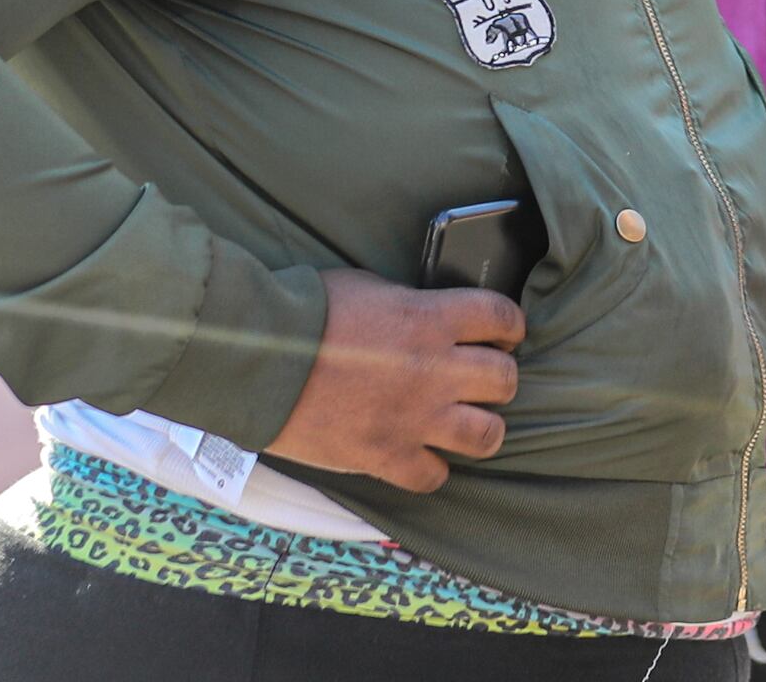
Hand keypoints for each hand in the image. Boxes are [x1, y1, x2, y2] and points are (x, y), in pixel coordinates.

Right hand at [264, 269, 522, 492]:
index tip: (502, 334)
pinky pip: (432, 477)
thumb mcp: (369, 287)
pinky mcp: (384, 456)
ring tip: (463, 422)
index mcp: (431, 318)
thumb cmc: (304, 311)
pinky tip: (418, 456)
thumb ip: (407, 305)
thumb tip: (423, 315)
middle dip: (497, 378)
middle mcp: (434, 370)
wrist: (256, 357)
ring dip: (479, 428)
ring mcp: (413, 418)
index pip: (503, 317)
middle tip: (479, 379)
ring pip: (486, 435)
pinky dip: (429, 469)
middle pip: (505, 380)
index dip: (509, 327)